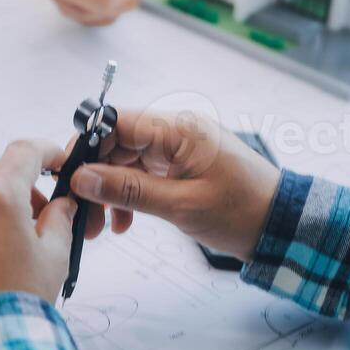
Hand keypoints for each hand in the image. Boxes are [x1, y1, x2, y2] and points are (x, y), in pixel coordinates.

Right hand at [69, 110, 280, 262]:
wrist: (281, 227)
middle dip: (95, 178)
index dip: (87, 145)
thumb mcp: (181, 205)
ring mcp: (178, 150)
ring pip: (126, 162)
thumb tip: (84, 177)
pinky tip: (123, 222)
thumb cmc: (242, 212)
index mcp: (179, 130)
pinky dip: (128, 196)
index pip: (117, 122)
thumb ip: (128, 190)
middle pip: (117, 144)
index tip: (68, 175)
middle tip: (82, 214)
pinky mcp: (181, 167)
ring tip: (100, 226)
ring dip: (109, 192)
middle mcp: (176, 132)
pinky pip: (142, 175)